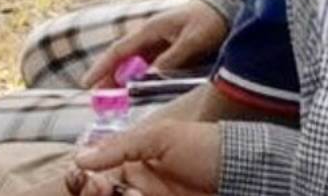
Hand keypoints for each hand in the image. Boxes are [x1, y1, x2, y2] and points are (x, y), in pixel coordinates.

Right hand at [69, 121, 219, 195]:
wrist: (246, 171)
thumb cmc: (202, 146)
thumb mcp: (158, 138)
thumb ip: (118, 147)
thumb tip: (80, 158)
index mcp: (133, 159)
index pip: (98, 171)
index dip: (89, 179)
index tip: (92, 183)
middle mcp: (140, 182)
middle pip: (107, 191)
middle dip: (104, 192)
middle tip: (122, 190)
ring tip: (140, 194)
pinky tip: (144, 195)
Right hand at [86, 0, 231, 87]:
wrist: (225, 9)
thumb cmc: (209, 21)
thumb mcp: (193, 40)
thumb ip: (173, 57)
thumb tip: (151, 75)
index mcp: (150, 30)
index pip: (119, 51)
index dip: (102, 67)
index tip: (86, 83)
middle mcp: (149, 36)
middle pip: (122, 59)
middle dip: (106, 77)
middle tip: (94, 97)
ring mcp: (158, 43)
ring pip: (133, 64)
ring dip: (120, 79)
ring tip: (109, 98)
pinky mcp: (168, 50)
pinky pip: (147, 66)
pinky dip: (137, 78)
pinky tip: (134, 89)